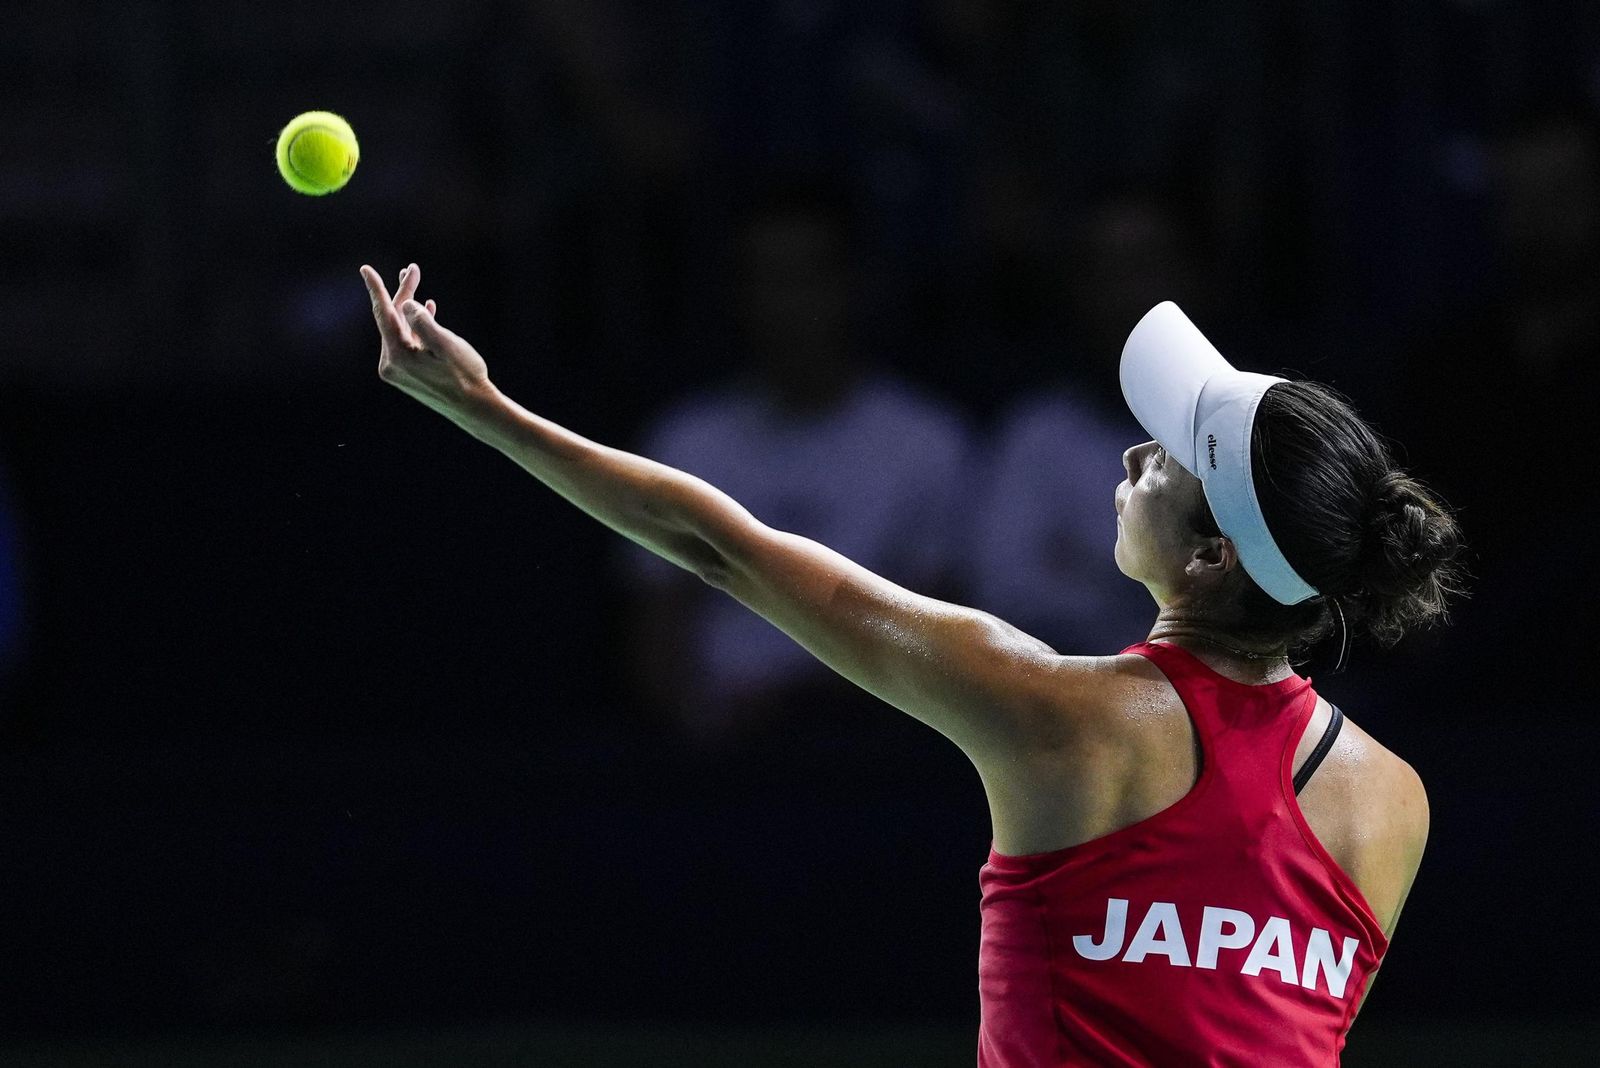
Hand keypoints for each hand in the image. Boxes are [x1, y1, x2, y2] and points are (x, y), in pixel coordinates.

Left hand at [360, 262, 495, 422]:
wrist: (475, 409)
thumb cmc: (465, 376)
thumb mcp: (446, 344)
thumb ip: (423, 322)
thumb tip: (407, 305)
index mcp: (397, 356)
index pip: (382, 314)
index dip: (376, 288)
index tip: (365, 269)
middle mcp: (391, 364)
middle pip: (392, 320)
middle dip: (402, 294)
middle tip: (412, 270)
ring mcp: (399, 370)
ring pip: (400, 330)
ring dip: (410, 309)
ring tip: (417, 285)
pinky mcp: (408, 374)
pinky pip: (407, 342)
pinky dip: (416, 327)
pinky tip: (427, 311)